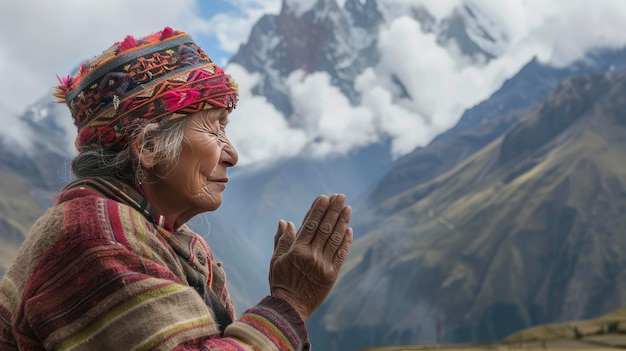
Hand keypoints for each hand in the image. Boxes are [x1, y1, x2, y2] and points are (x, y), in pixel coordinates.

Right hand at [269, 194, 352, 320]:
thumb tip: (285, 221)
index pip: (310, 225)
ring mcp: (324, 265)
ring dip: (342, 222)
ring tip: (347, 208)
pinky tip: (349, 229)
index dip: (318, 210)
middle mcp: (312, 256)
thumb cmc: (280, 283)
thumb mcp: (276, 261)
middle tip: (340, 196)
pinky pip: (341, 254)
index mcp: (297, 251)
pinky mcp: (332, 274)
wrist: (290, 309)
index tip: (324, 197)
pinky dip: (346, 241)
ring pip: (335, 239)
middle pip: (325, 228)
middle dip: (333, 210)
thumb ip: (282, 240)